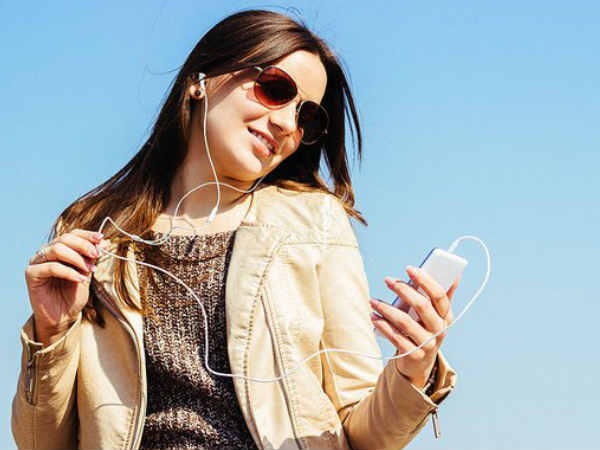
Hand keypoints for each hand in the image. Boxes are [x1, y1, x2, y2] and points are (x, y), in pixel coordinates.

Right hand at [25, 229, 103, 344]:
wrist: (62, 316)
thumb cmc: (73, 294)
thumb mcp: (87, 273)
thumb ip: (92, 258)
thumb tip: (104, 241)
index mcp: (59, 248)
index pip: (72, 234)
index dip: (87, 235)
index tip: (101, 239)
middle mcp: (46, 252)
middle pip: (64, 239)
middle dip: (83, 246)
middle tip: (96, 256)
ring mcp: (37, 261)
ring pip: (57, 249)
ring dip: (77, 258)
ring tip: (89, 270)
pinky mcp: (31, 274)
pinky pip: (51, 267)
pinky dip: (69, 272)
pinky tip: (80, 279)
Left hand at [369, 266, 460, 387]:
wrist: (420, 363)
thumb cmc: (425, 330)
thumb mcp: (436, 315)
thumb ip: (442, 295)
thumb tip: (455, 273)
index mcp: (446, 316)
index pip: (439, 295)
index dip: (425, 280)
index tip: (409, 268)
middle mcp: (439, 330)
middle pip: (422, 306)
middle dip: (403, 290)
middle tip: (388, 280)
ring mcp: (427, 344)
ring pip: (405, 322)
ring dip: (386, 308)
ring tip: (373, 300)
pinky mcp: (413, 355)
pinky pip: (396, 337)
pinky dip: (382, 325)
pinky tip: (374, 316)